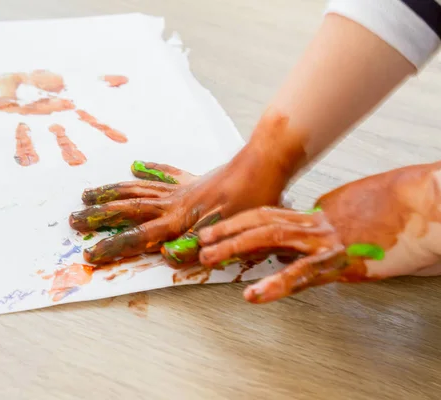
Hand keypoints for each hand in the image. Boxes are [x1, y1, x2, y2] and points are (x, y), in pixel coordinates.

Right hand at [69, 112, 298, 265]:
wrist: (265, 163)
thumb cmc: (252, 200)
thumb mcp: (229, 230)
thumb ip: (196, 242)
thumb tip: (163, 254)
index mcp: (179, 220)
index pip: (138, 237)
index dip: (112, 246)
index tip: (88, 253)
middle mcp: (173, 203)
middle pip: (128, 209)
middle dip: (99, 216)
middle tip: (74, 218)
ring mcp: (180, 189)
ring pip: (137, 189)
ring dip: (112, 193)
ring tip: (90, 192)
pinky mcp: (192, 179)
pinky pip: (165, 174)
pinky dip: (150, 171)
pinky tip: (137, 165)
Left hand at [199, 162, 440, 302]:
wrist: (431, 203)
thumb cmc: (403, 207)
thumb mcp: (362, 215)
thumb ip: (337, 225)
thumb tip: (323, 238)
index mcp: (321, 212)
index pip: (274, 216)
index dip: (244, 223)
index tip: (222, 230)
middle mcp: (318, 221)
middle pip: (261, 220)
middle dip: (227, 228)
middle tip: (201, 236)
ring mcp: (327, 240)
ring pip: (270, 239)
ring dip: (236, 247)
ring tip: (210, 256)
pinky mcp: (343, 261)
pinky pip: (302, 275)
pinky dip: (275, 285)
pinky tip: (254, 295)